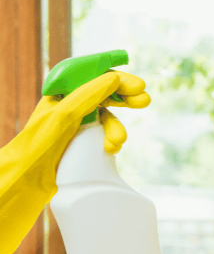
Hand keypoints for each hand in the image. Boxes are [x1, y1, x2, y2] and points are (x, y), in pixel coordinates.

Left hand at [32, 69, 149, 153]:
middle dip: (126, 99)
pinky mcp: (84, 139)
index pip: (95, 76)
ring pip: (108, 117)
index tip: (138, 85)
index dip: (118, 78)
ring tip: (118, 140)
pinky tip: (111, 148)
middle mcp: (72, 104)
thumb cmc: (40, 143)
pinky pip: (105, 134)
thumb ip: (89, 94)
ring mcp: (79, 122)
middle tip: (144, 101)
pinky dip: (111, 140)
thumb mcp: (65, 114)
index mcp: (63, 91)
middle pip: (106, 94)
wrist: (30, 178)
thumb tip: (114, 78)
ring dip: (117, 127)